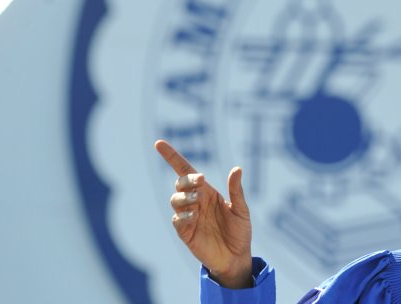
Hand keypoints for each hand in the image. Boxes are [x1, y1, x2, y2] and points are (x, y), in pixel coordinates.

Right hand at [155, 139, 254, 287]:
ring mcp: (189, 216)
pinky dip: (183, 216)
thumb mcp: (241, 209)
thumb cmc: (239, 231)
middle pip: (180, 183)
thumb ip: (236, 191)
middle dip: (186, 180)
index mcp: (207, 192)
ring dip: (184, 196)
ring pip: (175, 200)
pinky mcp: (186, 232)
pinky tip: (193, 216)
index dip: (171, 157)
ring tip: (197, 201)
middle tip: (201, 181)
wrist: (236, 257)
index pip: (185, 171)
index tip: (159, 143)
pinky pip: (177, 220)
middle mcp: (195, 201)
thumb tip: (237, 168)